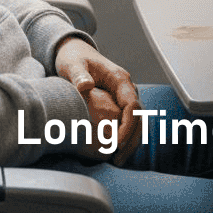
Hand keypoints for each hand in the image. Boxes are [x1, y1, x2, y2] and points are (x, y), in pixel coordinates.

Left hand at [55, 37, 140, 165]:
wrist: (74, 52)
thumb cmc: (73, 58)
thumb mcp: (72, 64)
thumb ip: (78, 75)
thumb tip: (86, 86)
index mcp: (120, 79)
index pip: (132, 105)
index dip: (128, 125)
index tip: (117, 142)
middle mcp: (127, 88)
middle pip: (139, 118)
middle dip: (131, 140)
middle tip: (118, 158)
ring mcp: (124, 97)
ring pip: (137, 123)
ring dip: (130, 142)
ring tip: (117, 160)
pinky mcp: (119, 104)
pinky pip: (128, 123)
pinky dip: (125, 138)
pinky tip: (114, 152)